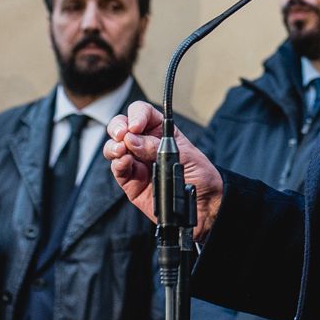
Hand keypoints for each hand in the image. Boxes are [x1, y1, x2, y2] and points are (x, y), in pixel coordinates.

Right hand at [105, 102, 223, 240]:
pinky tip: (124, 163)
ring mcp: (136, 162)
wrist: (205, 205)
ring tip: (122, 151)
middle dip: (118, 127)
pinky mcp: (131, 181)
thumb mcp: (184, 156)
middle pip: (122, 126)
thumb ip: (157, 148)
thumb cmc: (201, 176)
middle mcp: (145, 144)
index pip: (143, 113)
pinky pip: (117, 169)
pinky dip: (117, 164)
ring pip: (114, 148)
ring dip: (114, 147)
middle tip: (122, 135)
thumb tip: (132, 139)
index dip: (137, 115)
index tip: (136, 126)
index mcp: (161, 132)